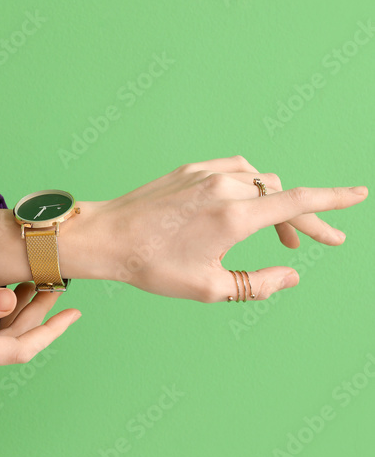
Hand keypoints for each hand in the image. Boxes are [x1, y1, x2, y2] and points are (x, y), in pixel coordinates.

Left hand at [99, 155, 367, 301]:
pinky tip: (245, 207)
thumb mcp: (210, 288)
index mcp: (235, 217)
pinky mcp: (190, 169)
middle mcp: (226, 187)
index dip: (334, 200)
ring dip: (274, 204)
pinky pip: (235, 170)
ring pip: (260, 179)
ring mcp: (206, 173)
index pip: (298, 202)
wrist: (107, 237)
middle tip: (317, 242)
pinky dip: (250, 186)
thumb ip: (258, 283)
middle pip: (283, 195)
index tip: (360, 195)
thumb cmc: (153, 267)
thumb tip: (292, 274)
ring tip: (277, 233)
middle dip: (303, 219)